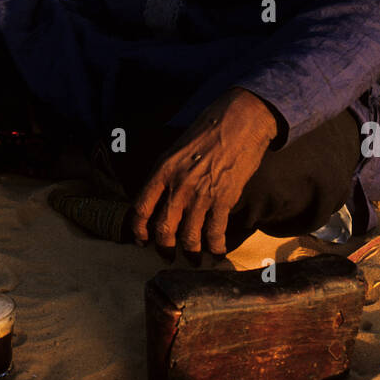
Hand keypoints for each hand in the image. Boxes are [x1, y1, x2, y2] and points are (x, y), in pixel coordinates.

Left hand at [131, 88, 279, 258]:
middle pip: (163, 229)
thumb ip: (168, 173)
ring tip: (194, 259)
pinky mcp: (223, 199)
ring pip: (189, 237)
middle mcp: (178, 185)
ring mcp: (201, 194)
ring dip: (191, 253)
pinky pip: (215, 232)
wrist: (240, 120)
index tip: (142, 239)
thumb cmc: (209, 129)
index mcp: (162, 170)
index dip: (138, 229)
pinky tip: (218, 252)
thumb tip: (162, 196)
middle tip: (167, 255)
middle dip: (164, 248)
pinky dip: (216, 247)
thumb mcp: (177, 148)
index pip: (141, 208)